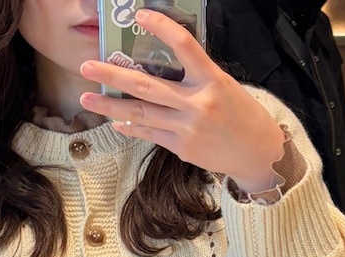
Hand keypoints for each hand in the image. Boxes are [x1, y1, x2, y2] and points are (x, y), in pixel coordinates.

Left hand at [80, 9, 285, 193]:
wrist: (257, 152)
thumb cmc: (242, 115)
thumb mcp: (224, 86)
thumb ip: (195, 77)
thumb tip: (162, 68)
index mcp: (211, 80)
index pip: (183, 46)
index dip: (160, 28)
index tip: (140, 16)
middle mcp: (196, 103)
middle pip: (146, 86)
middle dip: (113, 76)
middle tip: (87, 66)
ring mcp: (186, 128)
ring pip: (140, 114)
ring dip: (110, 106)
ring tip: (87, 98)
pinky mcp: (181, 147)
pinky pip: (149, 134)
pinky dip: (130, 127)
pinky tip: (115, 122)